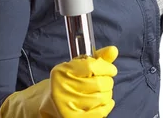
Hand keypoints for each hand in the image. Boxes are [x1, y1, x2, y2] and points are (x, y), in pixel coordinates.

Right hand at [0, 46, 118, 117]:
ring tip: (103, 91)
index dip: (106, 67)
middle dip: (108, 81)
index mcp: (62, 72)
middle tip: (106, 81)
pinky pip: (100, 112)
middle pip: (99, 83)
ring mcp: (67, 106)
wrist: (48, 104)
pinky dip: (107, 106)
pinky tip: (104, 102)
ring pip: (102, 97)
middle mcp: (62, 88)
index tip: (111, 69)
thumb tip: (113, 50)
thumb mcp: (76, 66)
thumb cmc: (66, 82)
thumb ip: (96, 58)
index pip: (92, 66)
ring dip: (108, 93)